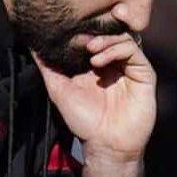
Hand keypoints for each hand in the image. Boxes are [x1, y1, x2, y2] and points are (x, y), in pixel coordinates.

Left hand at [35, 32, 156, 159]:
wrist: (105, 144)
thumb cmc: (84, 121)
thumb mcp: (59, 90)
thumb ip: (48, 68)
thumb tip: (32, 47)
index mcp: (97, 64)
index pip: (94, 36)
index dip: (83, 32)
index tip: (68, 33)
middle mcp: (115, 63)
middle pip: (110, 33)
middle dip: (95, 32)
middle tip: (81, 40)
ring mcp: (130, 67)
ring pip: (123, 37)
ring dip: (105, 40)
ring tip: (90, 50)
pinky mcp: (144, 73)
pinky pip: (133, 51)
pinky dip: (116, 49)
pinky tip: (100, 61)